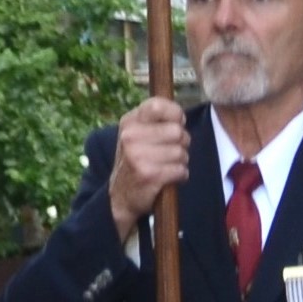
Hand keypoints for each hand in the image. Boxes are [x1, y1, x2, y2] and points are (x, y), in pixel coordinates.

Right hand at [107, 96, 188, 246]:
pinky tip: (167, 178)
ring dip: (180, 162)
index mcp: (129, 122)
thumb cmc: (137, 160)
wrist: (120, 196)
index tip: (174, 124)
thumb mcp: (138, 135)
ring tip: (165, 166)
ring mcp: (137, 155)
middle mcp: (130, 136)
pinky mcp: (148, 174)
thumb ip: (158, 121)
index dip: (175, 115)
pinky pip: (181, 170)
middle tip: (168, 152)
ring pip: (182, 152)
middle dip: (181, 144)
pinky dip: (180, 176)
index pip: (159, 105)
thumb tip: (181, 117)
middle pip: (178, 131)